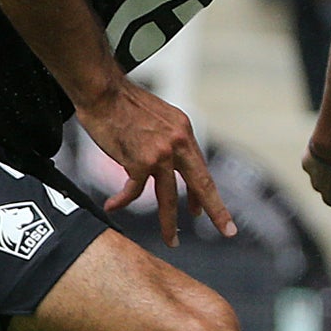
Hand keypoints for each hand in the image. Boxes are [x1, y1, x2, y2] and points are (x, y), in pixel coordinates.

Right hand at [81, 79, 234, 246]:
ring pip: (168, 197)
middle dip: (216, 211)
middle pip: (201, 184)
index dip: (205, 194)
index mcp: (184, 132)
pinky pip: (133, 191)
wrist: (103, 90)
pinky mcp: (138, 161)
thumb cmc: (124, 102)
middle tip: (227, 230)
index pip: (200, 169)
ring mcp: (160, 154)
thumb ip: (168, 139)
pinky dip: (121, 201)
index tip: (207, 212)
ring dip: (169, 223)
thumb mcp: (160, 116)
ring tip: (171, 240)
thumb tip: (170, 162)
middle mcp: (178, 143)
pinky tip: (113, 206)